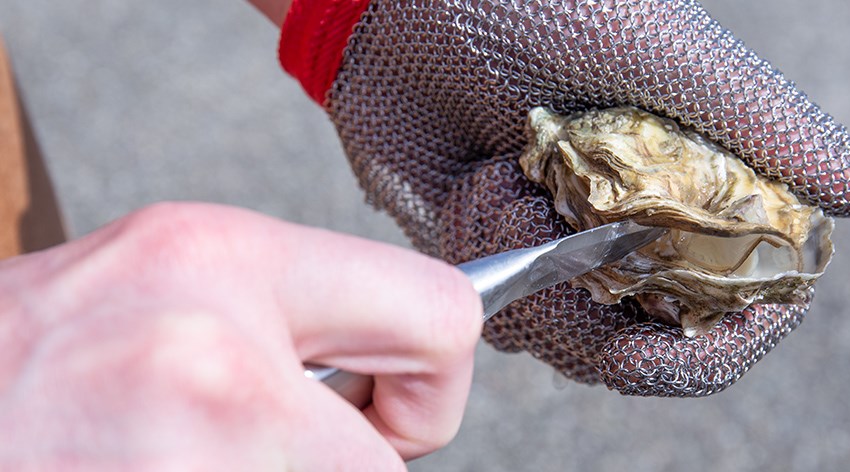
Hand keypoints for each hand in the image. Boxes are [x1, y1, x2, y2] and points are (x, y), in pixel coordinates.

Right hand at [0, 203, 481, 468]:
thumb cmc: (27, 360)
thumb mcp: (166, 282)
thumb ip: (284, 314)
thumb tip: (396, 367)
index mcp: (219, 258)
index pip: (442, 313)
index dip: (432, 379)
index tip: (388, 410)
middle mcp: (212, 355)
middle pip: (391, 463)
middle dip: (354, 464)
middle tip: (271, 447)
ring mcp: (187, 458)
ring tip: (180, 458)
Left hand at [277, 0, 849, 394]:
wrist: (401, 12)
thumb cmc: (532, 8)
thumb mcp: (657, 48)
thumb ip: (756, 120)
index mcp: (698, 189)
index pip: (740, 303)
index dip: (721, 341)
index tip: (664, 342)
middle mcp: (638, 231)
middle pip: (651, 342)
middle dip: (598, 317)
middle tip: (556, 229)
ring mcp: (564, 249)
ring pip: (569, 336)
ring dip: (532, 265)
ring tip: (506, 174)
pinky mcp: (497, 254)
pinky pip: (502, 311)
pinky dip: (488, 254)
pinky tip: (475, 183)